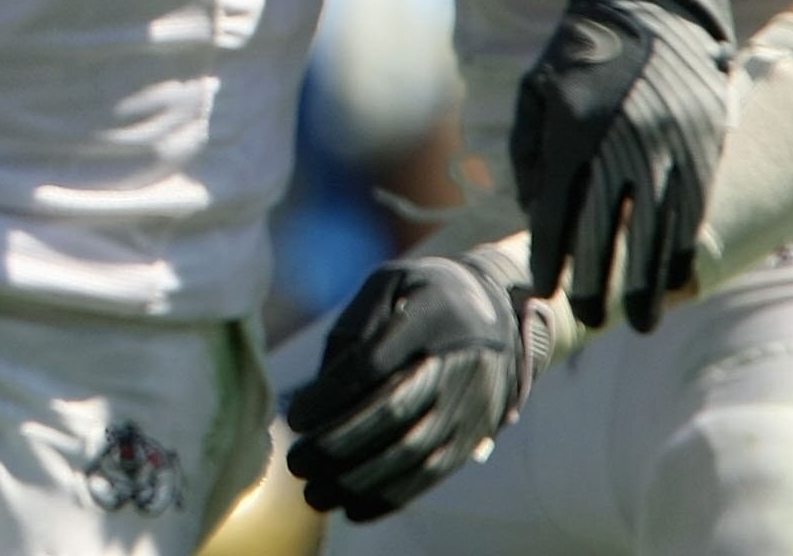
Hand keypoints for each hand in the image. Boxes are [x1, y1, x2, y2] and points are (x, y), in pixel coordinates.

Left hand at [284, 246, 550, 520]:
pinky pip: (434, 474)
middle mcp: (456, 366)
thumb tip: (320, 385)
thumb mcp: (389, 283)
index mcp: (431, 318)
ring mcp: (469, 405)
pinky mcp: (474, 435)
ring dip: (360, 480)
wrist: (499, 309)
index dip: (331, 395)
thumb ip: (353, 325)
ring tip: (314, 495)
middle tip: (295, 463)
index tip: (293, 417)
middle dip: (338, 445)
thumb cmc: (422, 294)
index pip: (374, 364)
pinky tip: (354, 509)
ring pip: (413, 453)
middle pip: (393, 414)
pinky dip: (393, 496)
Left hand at [512, 0, 734, 329]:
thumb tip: (538, 215)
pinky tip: (677, 279)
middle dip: (598, 281)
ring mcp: (668, 142)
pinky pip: (695, 208)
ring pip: (657, 229)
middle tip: (593, 319)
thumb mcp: (538, 90)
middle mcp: (621, 140)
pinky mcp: (705, 141)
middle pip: (608, 230)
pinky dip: (685, 247)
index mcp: (572, 127)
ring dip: (648, 280)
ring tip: (641, 319)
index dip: (554, 257)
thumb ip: (532, 154)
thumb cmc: (581, 48)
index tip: (549, 290)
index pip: (559, 211)